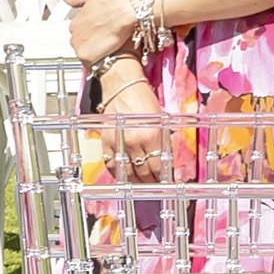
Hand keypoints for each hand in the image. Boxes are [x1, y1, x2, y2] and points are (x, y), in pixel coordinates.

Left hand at [64, 0, 140, 66]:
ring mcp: (78, 47)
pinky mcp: (86, 57)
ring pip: (85, 55)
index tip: (100, 35)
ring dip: (95, 54)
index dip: (91, 36)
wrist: (123, 12)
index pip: (80, 35)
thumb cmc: (111, 5)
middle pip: (82, 46)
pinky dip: (98, 63)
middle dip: (92, 45)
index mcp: (74, 24)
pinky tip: (107, 58)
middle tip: (106, 42)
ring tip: (108, 50)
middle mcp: (73, 36)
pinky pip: (90, 64)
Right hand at [91, 59, 167, 177]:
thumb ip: (162, 141)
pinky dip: (118, 173)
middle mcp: (135, 141)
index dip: (163, 177)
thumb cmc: (144, 100)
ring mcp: (118, 143)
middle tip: (155, 187)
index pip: (159, 165)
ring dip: (135, 181)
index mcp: (153, 135)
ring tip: (141, 185)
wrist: (122, 87)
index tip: (167, 183)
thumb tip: (165, 161)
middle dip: (151, 181)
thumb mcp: (160, 120)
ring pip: (127, 171)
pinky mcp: (106, 142)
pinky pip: (111, 164)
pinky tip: (124, 176)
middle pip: (144, 171)